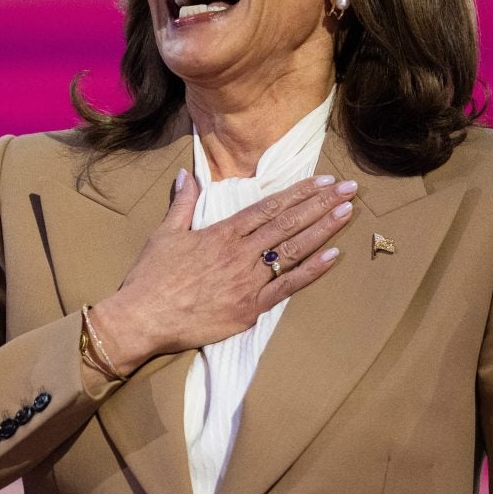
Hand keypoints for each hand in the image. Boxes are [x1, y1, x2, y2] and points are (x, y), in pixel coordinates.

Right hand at [90, 170, 357, 368]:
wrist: (143, 318)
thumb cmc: (151, 278)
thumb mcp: (165, 234)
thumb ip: (182, 203)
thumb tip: (186, 174)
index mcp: (222, 233)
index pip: (269, 207)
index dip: (299, 193)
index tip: (323, 181)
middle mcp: (241, 253)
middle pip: (288, 223)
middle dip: (321, 204)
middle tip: (349, 188)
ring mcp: (249, 281)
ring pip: (293, 250)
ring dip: (323, 230)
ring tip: (347, 212)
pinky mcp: (250, 308)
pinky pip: (288, 287)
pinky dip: (312, 271)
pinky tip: (333, 255)